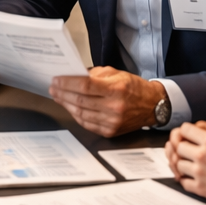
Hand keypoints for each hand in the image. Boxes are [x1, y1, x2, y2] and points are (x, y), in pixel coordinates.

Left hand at [48, 67, 165, 136]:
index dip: (67, 83)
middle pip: (80, 100)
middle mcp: (114, 107)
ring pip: (81, 113)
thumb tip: (73, 75)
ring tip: (58, 97)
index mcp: (116, 89)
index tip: (56, 80)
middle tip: (53, 88)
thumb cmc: (133, 87)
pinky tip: (70, 107)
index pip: (84, 86)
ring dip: (66, 105)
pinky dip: (76, 115)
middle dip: (62, 93)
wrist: (152, 106)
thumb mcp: (115, 73)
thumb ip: (93, 74)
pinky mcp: (111, 131)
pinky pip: (87, 124)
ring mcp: (112, 121)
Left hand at [165, 121, 205, 204]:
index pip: (184, 129)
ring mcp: (200, 172)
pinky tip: (191, 178)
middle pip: (178, 146)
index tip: (188, 137)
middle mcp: (202, 155)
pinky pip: (183, 182)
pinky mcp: (201, 188)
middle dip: (183, 147)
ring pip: (178, 164)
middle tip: (188, 152)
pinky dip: (185, 179)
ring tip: (190, 165)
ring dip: (183, 164)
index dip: (185, 132)